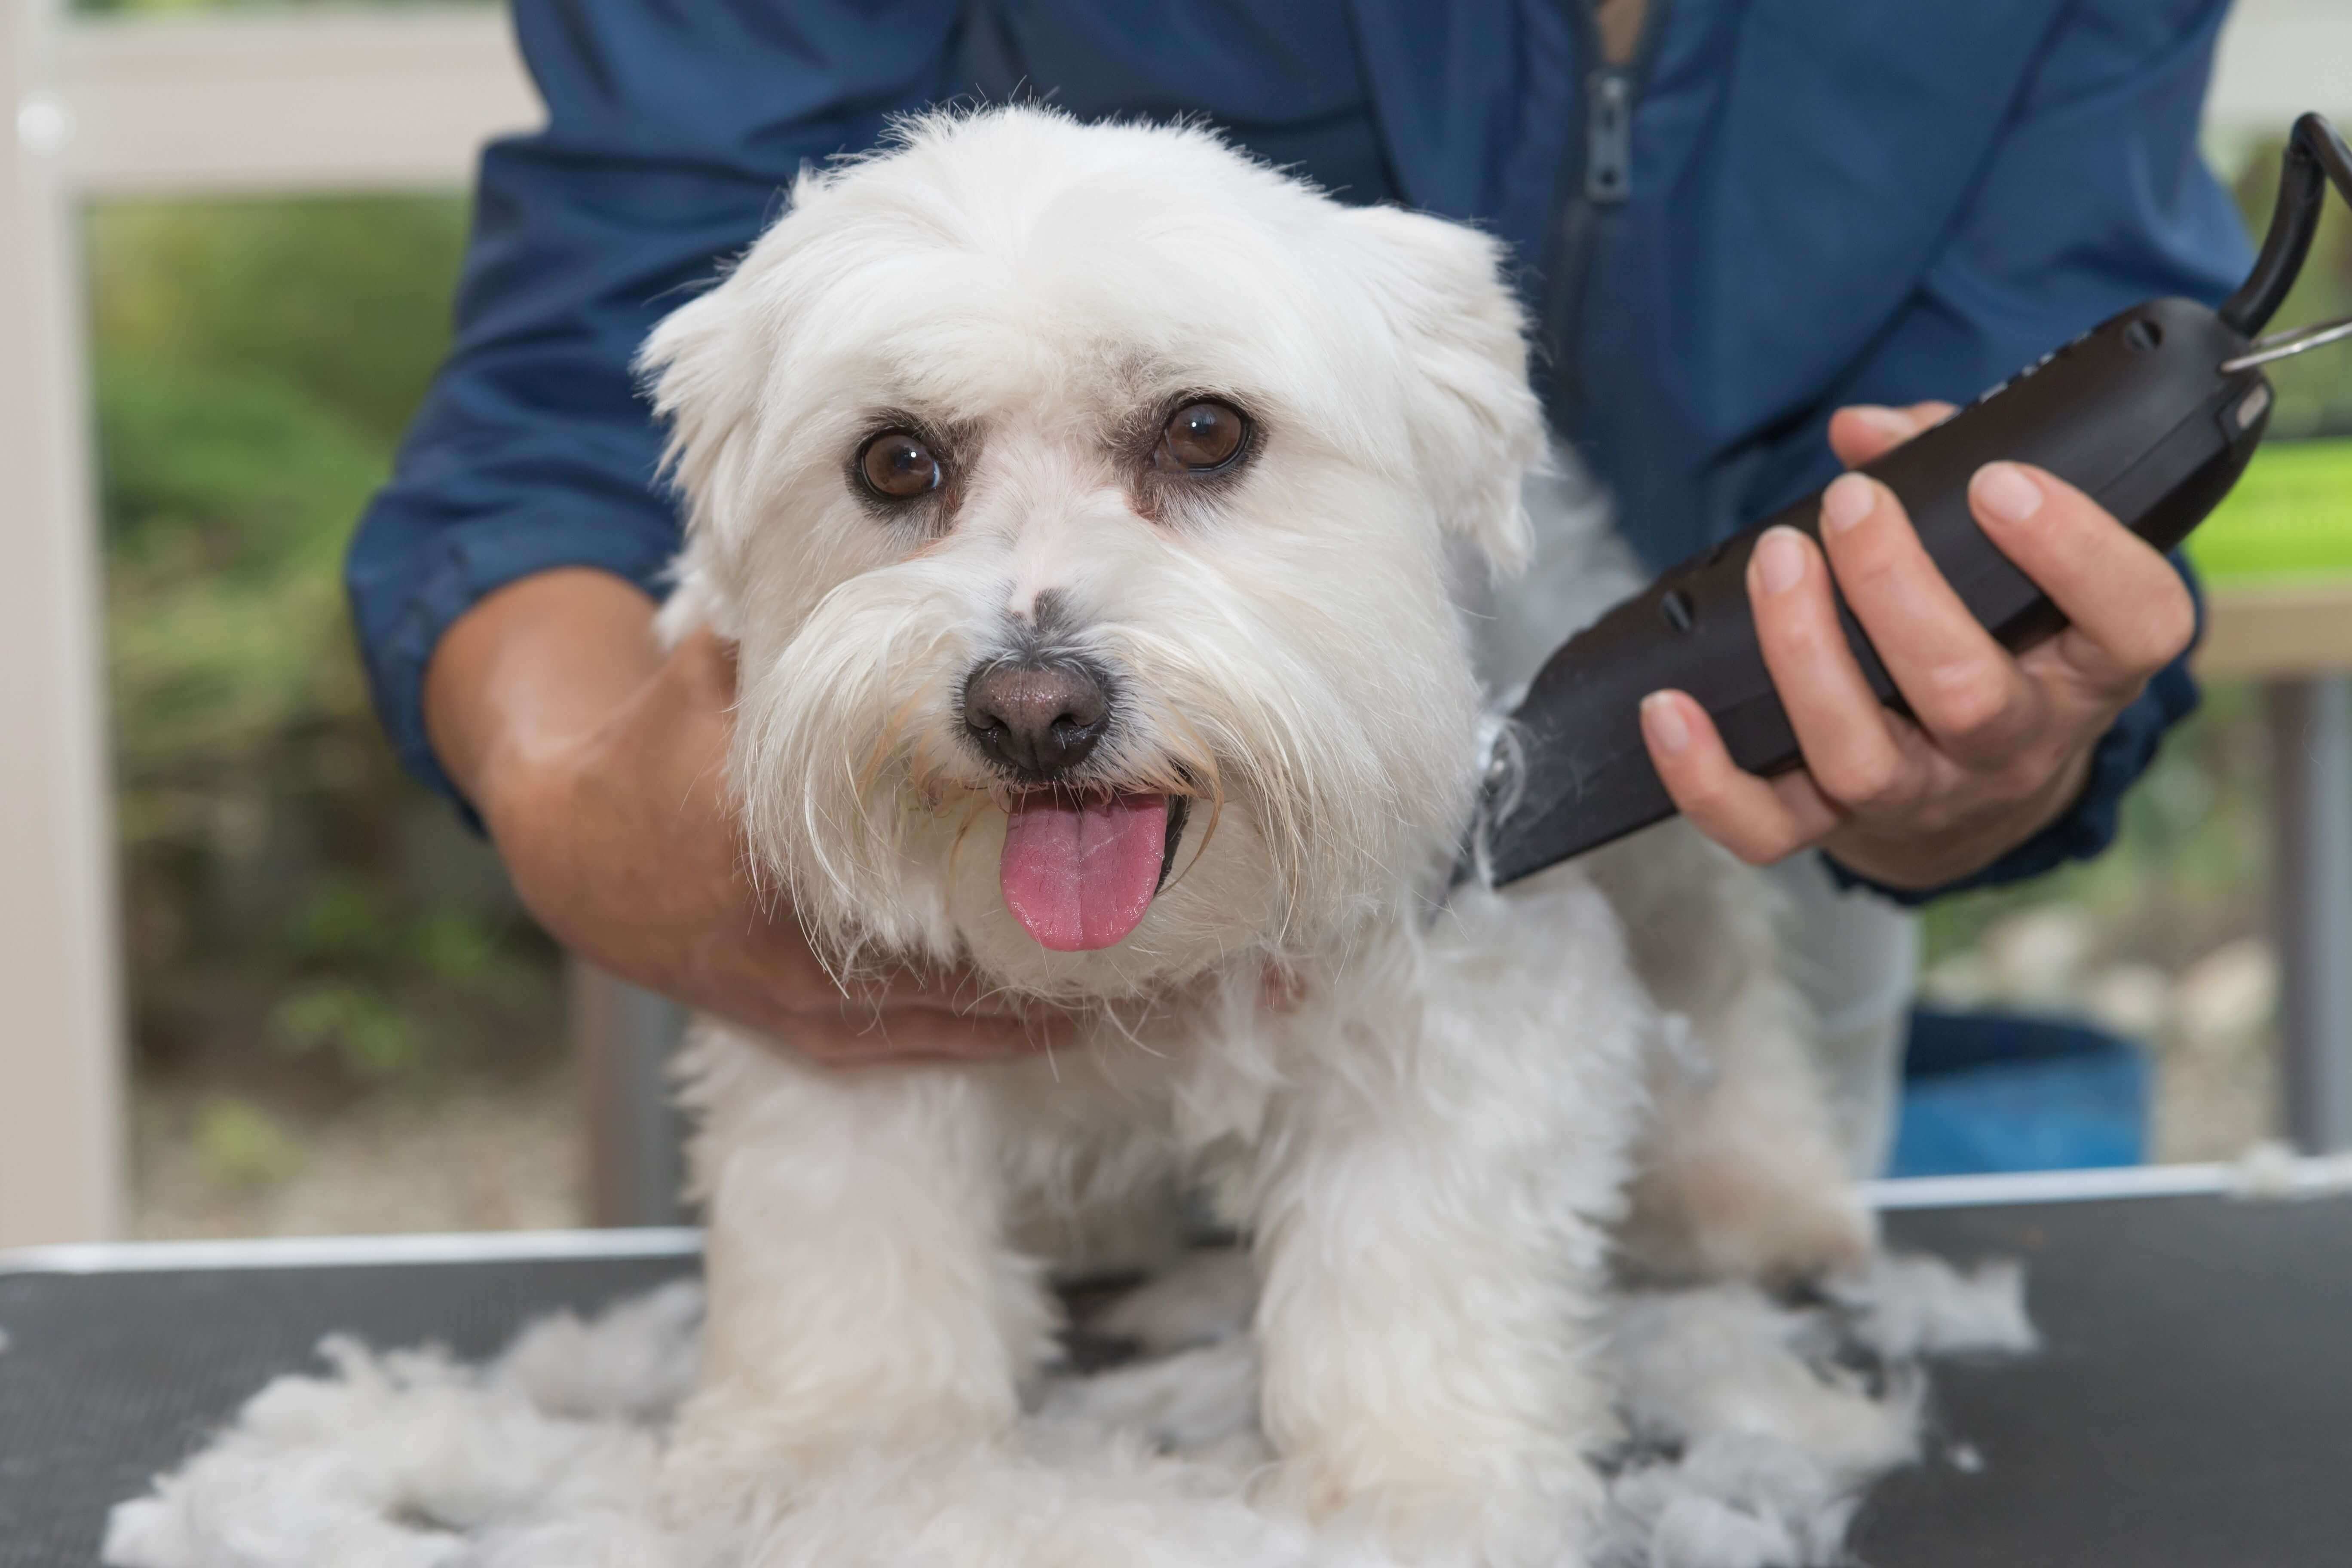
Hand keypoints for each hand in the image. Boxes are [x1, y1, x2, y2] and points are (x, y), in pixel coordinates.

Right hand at [427, 570, 1072, 1064]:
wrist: (577, 854)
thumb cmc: (659, 747)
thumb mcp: (710, 672)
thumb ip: (789, 637)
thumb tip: (893, 588)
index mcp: (767, 837)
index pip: (905, 851)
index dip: (1003, 844)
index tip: (1083, 827)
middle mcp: (787, 930)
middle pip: (945, 948)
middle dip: (1041, 937)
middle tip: (1142, 919)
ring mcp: (795, 994)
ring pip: (941, 1014)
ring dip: (1033, 1002)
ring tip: (1129, 979)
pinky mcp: (800, 1032)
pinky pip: (914, 1048)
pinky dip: (987, 1039)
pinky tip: (1060, 1026)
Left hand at [1637, 402, 2195, 890]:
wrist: (1973, 779)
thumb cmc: (1997, 626)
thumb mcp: (2012, 551)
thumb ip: (1954, 467)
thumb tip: (1863, 428)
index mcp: (2087, 668)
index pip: (2136, 623)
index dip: (2079, 553)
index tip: (2000, 482)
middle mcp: (2013, 744)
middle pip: (1965, 693)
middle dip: (1897, 589)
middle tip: (1851, 503)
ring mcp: (1923, 794)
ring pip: (1861, 758)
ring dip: (1806, 655)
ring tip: (1775, 561)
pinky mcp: (1836, 829)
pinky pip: (1764, 828)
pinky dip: (1705, 777)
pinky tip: (1666, 708)